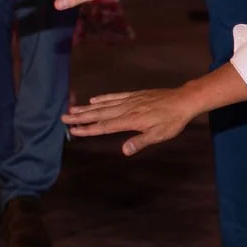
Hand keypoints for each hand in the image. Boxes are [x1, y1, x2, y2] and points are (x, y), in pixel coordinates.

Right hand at [62, 88, 201, 155]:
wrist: (184, 100)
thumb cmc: (173, 120)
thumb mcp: (159, 135)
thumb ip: (140, 142)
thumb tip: (124, 151)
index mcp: (130, 120)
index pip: (104, 126)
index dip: (88, 129)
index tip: (73, 130)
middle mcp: (126, 109)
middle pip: (99, 113)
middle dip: (80, 117)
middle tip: (63, 118)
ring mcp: (130, 100)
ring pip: (104, 105)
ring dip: (87, 108)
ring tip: (72, 109)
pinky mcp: (135, 95)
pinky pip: (115, 96)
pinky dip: (103, 98)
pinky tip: (94, 99)